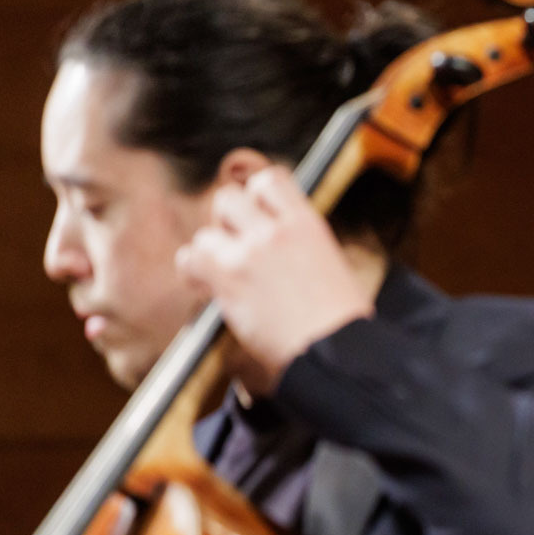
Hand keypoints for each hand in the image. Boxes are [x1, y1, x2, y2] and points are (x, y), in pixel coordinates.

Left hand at [176, 165, 374, 394]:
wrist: (339, 353)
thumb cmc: (342, 324)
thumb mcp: (333, 269)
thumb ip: (301, 250)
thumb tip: (278, 253)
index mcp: (308, 226)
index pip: (269, 181)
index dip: (255, 197)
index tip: (255, 217)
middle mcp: (277, 231)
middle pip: (229, 199)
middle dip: (227, 223)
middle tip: (235, 249)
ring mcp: (251, 252)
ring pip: (207, 232)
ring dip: (211, 253)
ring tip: (221, 276)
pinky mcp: (230, 278)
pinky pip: (191, 258)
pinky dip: (192, 272)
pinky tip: (204, 286)